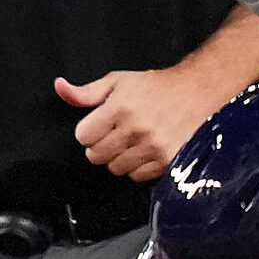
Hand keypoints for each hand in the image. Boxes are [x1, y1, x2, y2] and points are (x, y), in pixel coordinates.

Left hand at [54, 65, 226, 184]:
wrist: (198, 91)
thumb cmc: (158, 87)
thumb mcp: (119, 82)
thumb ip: (86, 92)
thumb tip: (60, 88)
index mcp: (120, 107)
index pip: (82, 136)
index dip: (89, 131)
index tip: (100, 125)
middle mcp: (135, 128)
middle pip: (96, 156)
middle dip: (101, 146)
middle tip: (116, 134)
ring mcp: (152, 147)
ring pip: (115, 168)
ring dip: (120, 158)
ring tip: (133, 141)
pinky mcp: (167, 161)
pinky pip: (137, 176)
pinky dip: (138, 167)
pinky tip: (147, 150)